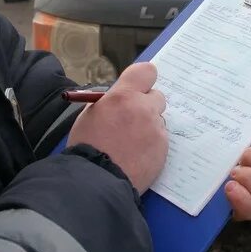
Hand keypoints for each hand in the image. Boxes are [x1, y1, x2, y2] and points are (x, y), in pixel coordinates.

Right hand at [67, 63, 167, 192]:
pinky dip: (151, 146)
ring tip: (130, 145)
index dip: (143, 79)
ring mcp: (155, 130)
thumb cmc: (87, 147)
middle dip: (146, 106)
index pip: (146, 71)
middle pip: (156, 97)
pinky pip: (160, 140)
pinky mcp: (163, 149)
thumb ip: (110, 102)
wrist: (95, 181)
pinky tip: (136, 156)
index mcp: (122, 96)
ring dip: (148, 128)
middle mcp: (143, 109)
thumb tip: (122, 97)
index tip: (139, 87)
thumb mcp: (90, 115)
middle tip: (132, 120)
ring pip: (158, 121)